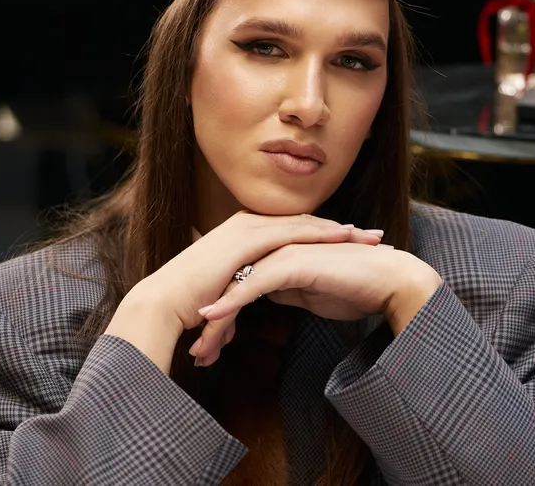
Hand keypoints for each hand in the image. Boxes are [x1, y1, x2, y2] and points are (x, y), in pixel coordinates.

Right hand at [103, 212, 382, 372]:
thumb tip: (240, 311)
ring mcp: (247, 228)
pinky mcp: (247, 239)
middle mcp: (247, 223)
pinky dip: (320, 233)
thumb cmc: (190, 302)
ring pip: (303, 223)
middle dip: (339, 228)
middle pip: (304, 222)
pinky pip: (291, 233)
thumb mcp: (223, 291)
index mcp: (243, 233)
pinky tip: (343, 236)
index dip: (323, 235)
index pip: (292, 231)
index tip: (352, 242)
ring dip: (337, 228)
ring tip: (367, 235)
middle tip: (371, 234)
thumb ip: (237, 292)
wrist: (164, 302)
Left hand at [193, 243, 440, 366]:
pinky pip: (254, 282)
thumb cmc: (354, 288)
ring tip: (201, 348)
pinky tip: (213, 316)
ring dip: (218, 319)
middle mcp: (275, 250)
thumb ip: (286, 289)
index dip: (223, 315)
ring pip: (238, 285)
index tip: (209, 345)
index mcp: (278, 256)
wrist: (389, 280)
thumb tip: (267, 294)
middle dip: (214, 322)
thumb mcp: (309, 293)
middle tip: (199, 353)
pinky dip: (232, 301)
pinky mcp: (291, 262)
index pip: (240, 285)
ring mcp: (282, 253)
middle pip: (233, 285)